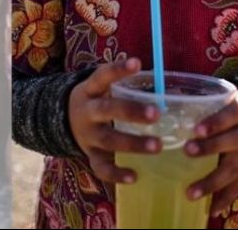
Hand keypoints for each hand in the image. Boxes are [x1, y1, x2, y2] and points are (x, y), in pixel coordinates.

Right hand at [68, 58, 160, 183]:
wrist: (62, 119)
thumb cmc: (100, 99)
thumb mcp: (107, 88)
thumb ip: (134, 89)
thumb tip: (175, 92)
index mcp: (92, 89)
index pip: (103, 75)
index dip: (118, 69)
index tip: (137, 62)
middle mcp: (87, 111)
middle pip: (107, 109)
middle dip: (131, 112)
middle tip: (157, 113)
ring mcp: (87, 135)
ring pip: (108, 139)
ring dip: (133, 143)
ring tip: (158, 146)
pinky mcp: (89, 154)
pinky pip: (101, 166)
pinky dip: (117, 173)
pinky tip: (135, 176)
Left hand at [184, 89, 237, 215]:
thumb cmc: (236, 106)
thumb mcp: (227, 95)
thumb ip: (202, 100)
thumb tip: (165, 96)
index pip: (232, 113)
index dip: (216, 122)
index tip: (196, 128)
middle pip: (234, 140)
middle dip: (211, 147)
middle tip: (187, 150)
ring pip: (234, 168)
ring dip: (213, 182)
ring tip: (190, 192)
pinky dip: (225, 199)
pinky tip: (210, 210)